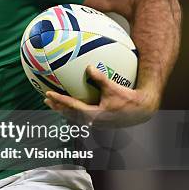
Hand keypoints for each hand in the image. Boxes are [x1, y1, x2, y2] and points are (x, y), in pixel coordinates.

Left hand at [44, 65, 159, 127]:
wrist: (142, 111)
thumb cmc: (129, 99)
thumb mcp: (113, 87)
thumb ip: (100, 78)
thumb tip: (88, 67)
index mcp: (93, 114)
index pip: (71, 106)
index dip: (58, 100)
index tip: (48, 94)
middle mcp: (92, 121)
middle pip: (69, 114)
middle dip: (58, 107)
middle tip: (47, 99)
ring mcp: (96, 122)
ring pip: (76, 117)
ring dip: (65, 109)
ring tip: (56, 103)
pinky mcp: (101, 121)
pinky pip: (84, 115)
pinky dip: (75, 110)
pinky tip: (75, 103)